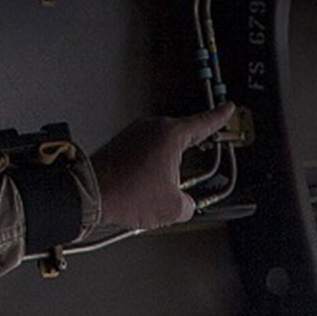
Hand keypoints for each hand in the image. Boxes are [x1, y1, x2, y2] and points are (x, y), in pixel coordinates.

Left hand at [88, 107, 236, 234]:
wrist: (89, 193)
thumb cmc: (127, 193)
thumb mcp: (171, 207)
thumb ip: (188, 204)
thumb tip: (185, 205)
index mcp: (171, 134)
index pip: (204, 123)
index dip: (219, 117)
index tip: (227, 108)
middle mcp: (151, 128)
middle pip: (180, 140)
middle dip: (185, 160)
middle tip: (187, 178)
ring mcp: (133, 134)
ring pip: (159, 151)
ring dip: (163, 170)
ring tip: (155, 194)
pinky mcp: (120, 144)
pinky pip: (142, 156)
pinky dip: (146, 172)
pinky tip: (141, 190)